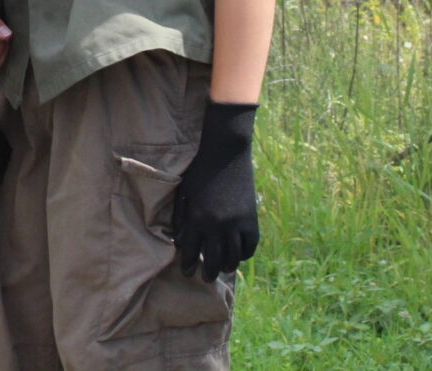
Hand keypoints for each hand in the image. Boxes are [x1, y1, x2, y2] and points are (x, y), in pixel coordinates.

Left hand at [173, 101, 259, 281]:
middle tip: (204, 278)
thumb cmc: (199, 171)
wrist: (226, 154)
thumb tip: (179, 241)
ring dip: (227, 267)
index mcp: (197, 218)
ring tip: (222, 270)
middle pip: (213, 259)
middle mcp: (217, 225)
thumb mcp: (184, 193)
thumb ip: (181, 218)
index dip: (188, 264)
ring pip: (234, 257)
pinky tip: (238, 257)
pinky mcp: (252, 221)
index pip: (191, 251)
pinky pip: (250, 247)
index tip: (187, 272)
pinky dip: (244, 255)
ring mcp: (237, 224)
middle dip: (207, 272)